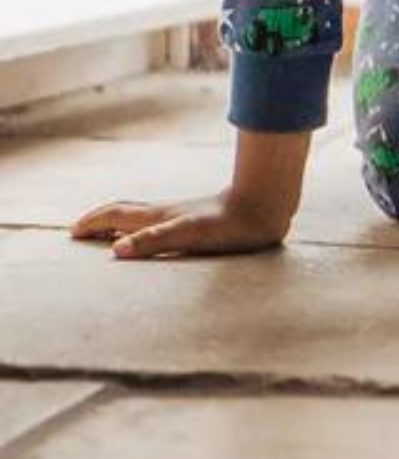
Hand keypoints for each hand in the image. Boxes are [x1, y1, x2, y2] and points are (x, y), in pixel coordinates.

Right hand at [70, 188, 295, 259]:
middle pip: (127, 212)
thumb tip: (115, 251)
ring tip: (111, 233)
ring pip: (145, 216)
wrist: (266, 206)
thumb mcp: (189, 235)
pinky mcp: (201, 221)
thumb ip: (154, 241)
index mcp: (159, 217)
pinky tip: (158, 236)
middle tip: (82, 230)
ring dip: (122, 223)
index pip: (118, 215)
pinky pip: (163, 223)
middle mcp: (168, 213)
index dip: (94, 221)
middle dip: (102, 220)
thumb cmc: (229, 224)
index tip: (72, 231)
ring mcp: (184, 215)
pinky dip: (147, 228)